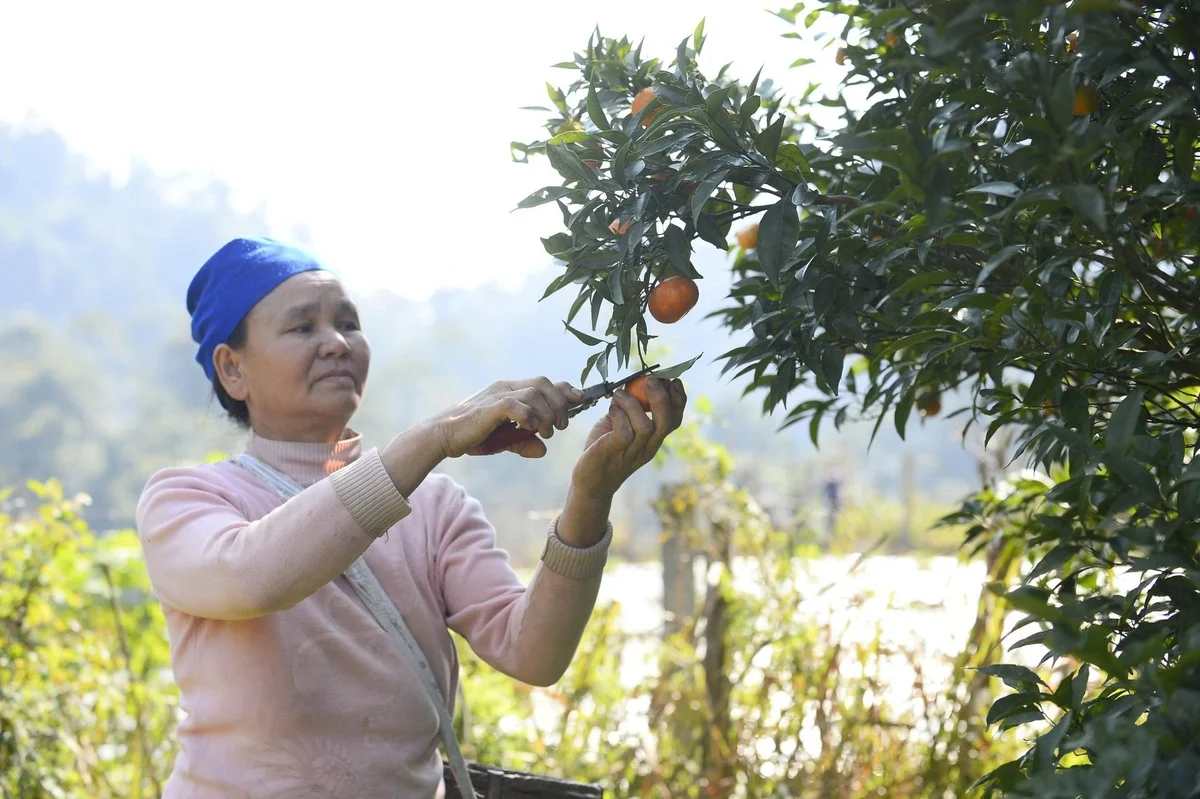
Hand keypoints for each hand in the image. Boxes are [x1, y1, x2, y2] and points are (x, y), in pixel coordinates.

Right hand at [430, 377, 583, 458]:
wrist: (442, 436)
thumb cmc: (472, 436)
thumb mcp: (504, 441)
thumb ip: (524, 443)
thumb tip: (543, 451)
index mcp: (511, 391)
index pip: (545, 382)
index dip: (565, 389)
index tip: (580, 400)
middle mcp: (506, 388)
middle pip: (544, 384)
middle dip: (560, 404)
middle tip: (560, 426)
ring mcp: (497, 395)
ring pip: (534, 393)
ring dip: (547, 413)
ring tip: (547, 432)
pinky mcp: (489, 407)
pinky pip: (516, 405)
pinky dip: (528, 416)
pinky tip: (530, 429)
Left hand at [571, 376, 686, 496]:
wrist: (590, 482)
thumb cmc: (605, 449)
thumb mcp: (620, 426)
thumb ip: (629, 408)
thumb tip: (632, 383)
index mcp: (653, 440)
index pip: (675, 420)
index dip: (678, 399)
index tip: (673, 380)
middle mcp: (647, 447)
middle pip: (666, 422)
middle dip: (661, 398)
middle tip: (649, 380)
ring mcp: (632, 452)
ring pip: (645, 426)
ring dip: (633, 404)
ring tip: (619, 395)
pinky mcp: (613, 452)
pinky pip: (624, 433)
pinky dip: (619, 415)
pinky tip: (611, 409)